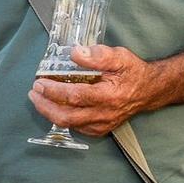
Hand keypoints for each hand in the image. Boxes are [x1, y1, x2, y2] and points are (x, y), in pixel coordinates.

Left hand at [29, 44, 158, 137]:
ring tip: (38, 98)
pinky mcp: (98, 129)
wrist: (149, 90)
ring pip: (68, 124)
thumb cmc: (133, 72)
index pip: (75, 97)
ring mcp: (101, 125)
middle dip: (45, 105)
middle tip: (34, 92)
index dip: (54, 91)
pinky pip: (74, 127)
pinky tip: (53, 106)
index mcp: (109, 96)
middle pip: (66, 116)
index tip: (40, 82)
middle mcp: (104, 114)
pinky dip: (60, 117)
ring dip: (49, 112)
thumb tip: (75, 53)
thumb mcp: (120, 57)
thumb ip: (98, 55)